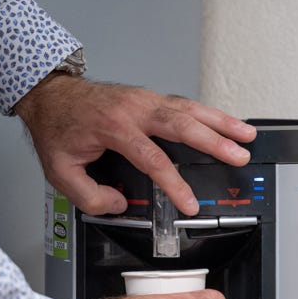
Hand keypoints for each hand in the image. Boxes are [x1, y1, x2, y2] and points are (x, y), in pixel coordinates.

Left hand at [14, 75, 255, 215]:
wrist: (50, 94)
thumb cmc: (57, 128)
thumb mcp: (60, 171)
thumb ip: (89, 195)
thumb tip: (118, 204)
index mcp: (114, 127)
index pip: (152, 159)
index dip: (174, 184)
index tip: (190, 203)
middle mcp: (134, 109)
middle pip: (182, 125)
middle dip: (214, 141)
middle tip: (239, 155)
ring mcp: (144, 99)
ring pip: (189, 109)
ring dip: (220, 121)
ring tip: (247, 135)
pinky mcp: (148, 97)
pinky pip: (183, 104)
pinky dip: (207, 113)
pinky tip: (224, 122)